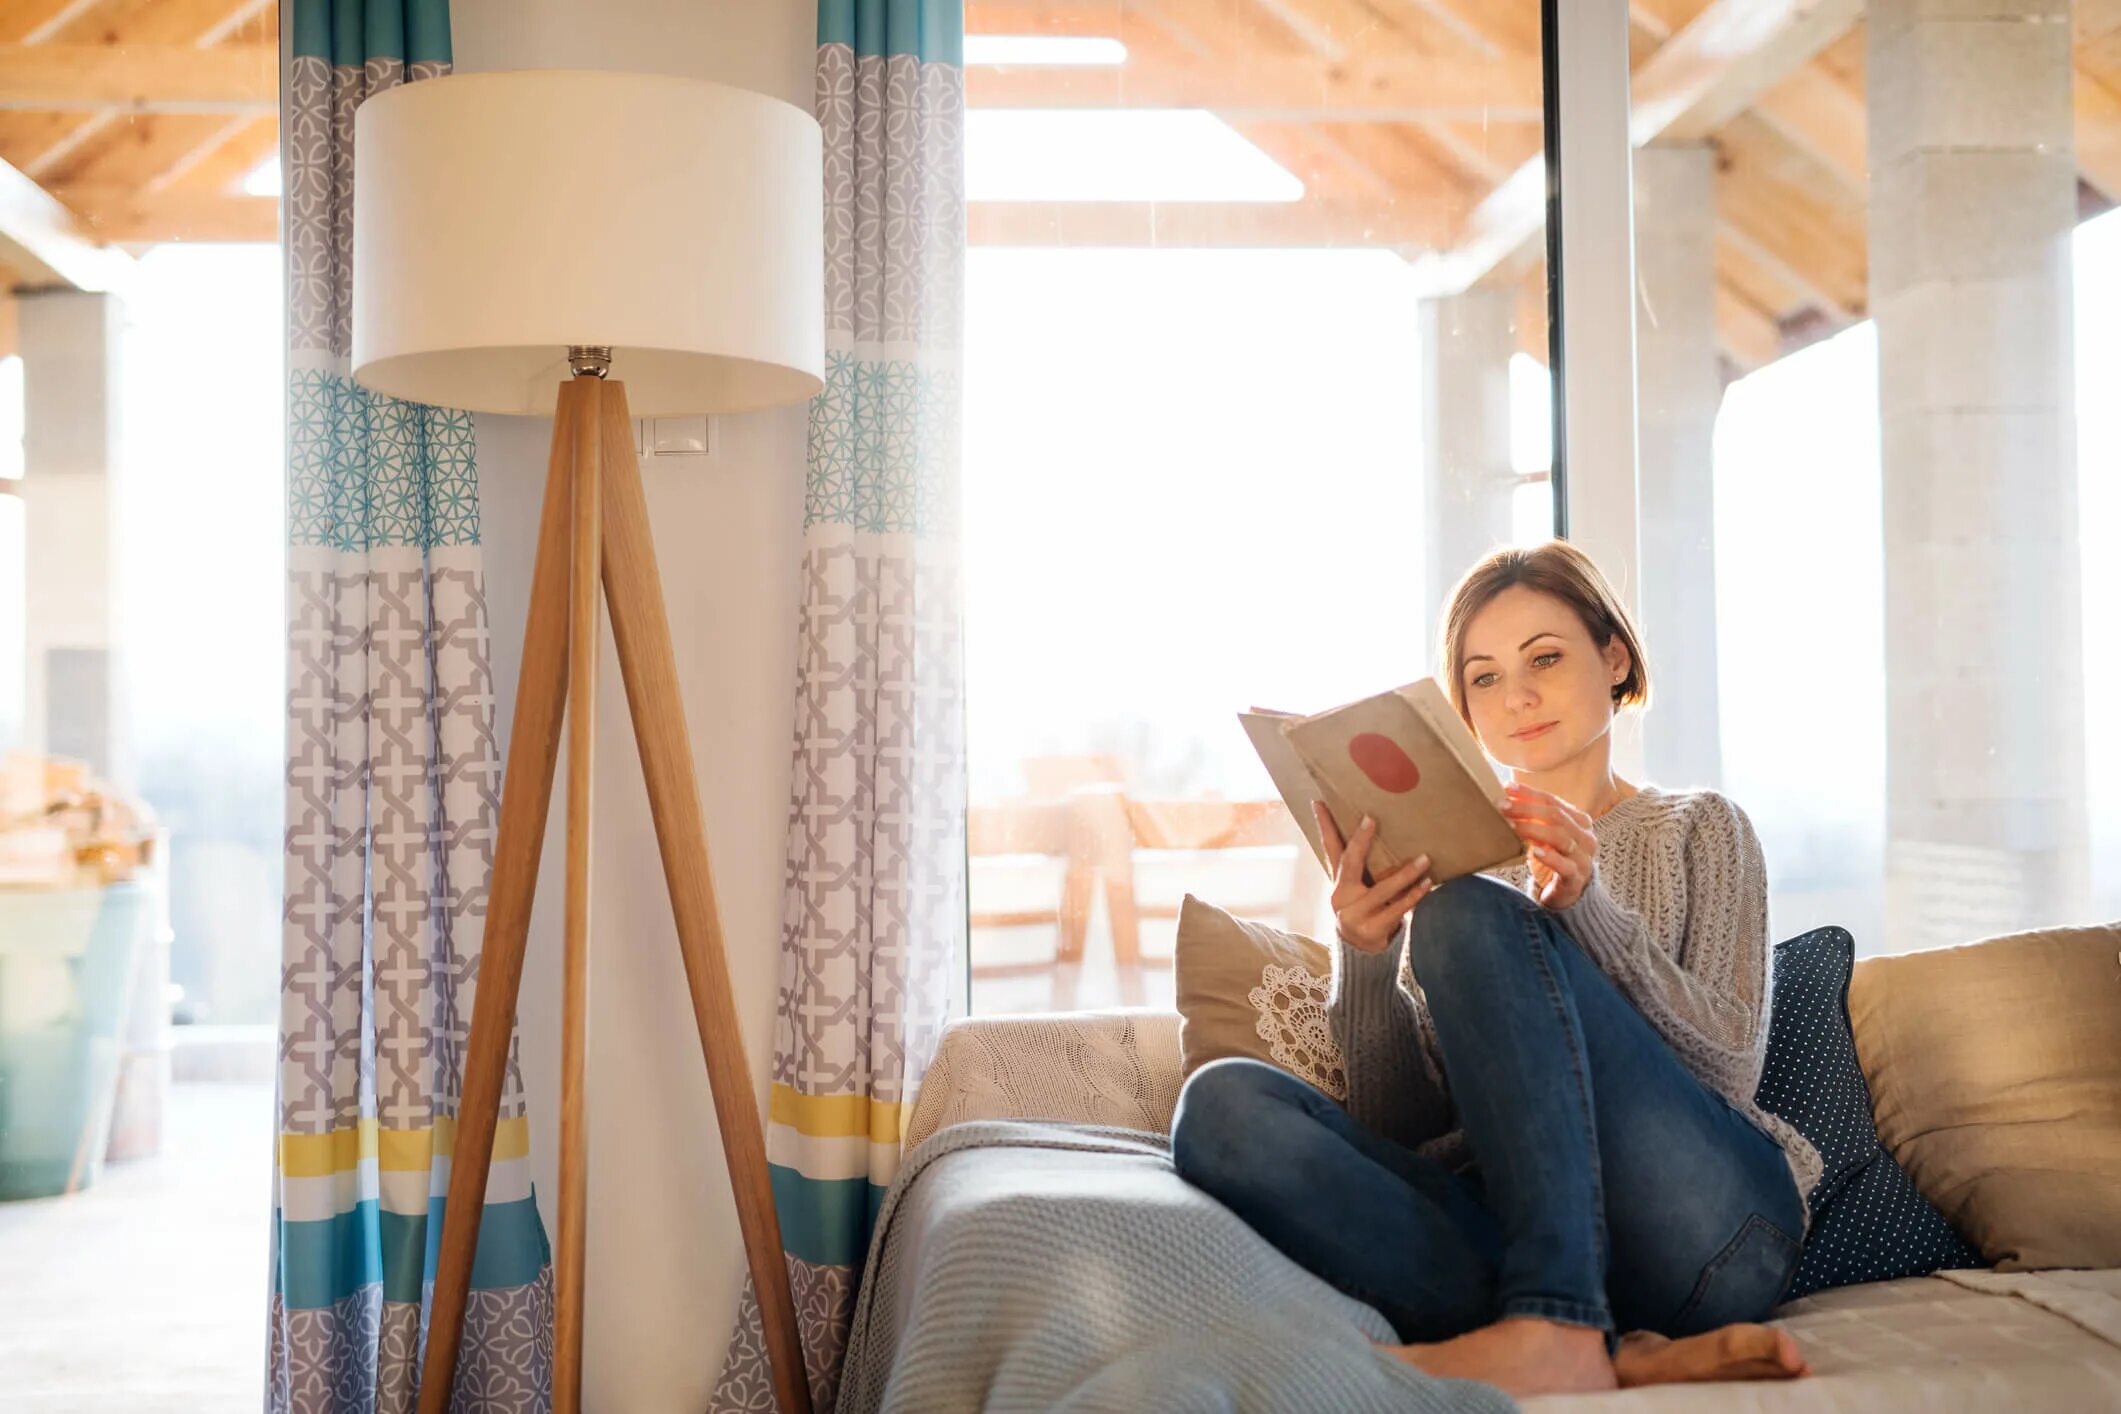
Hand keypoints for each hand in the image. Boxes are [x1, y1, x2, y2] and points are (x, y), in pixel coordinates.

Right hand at [1312, 800, 1433, 952]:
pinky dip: (1414, 896)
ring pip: (1382, 889)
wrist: (1359, 955)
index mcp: (1339, 883)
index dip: (1324, 826)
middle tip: (1371, 820)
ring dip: (1406, 873)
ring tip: (1425, 859)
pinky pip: (1398, 909)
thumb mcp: (1357, 892)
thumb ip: (1363, 869)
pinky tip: (1426, 884)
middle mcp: (1342, 896)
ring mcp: (1354, 915)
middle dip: (1360, 841)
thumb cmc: (1364, 912)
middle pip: (1350, 864)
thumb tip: (1382, 833)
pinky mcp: (1372, 929)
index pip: (1329, 849)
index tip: (1320, 802)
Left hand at [1502, 783, 1596, 908]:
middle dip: (1527, 809)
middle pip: (1556, 816)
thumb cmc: (1553, 859)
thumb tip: (1506, 795)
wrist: (1566, 893)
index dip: (1530, 794)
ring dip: (1533, 829)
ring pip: (1560, 837)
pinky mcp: (1576, 879)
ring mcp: (1583, 858)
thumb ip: (1533, 817)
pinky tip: (1534, 852)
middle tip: (1503, 807)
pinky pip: (1565, 866)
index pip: (1553, 801)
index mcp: (1579, 821)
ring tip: (1511, 826)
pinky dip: (1550, 857)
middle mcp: (1585, 837)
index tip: (1507, 788)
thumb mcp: (1544, 835)